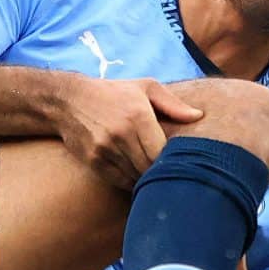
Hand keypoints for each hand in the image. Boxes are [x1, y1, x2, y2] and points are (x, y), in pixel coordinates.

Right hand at [51, 76, 204, 187]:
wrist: (69, 100)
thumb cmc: (114, 93)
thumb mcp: (145, 88)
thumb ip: (172, 103)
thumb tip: (199, 116)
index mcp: (138, 115)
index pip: (163, 150)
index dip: (173, 159)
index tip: (181, 160)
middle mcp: (121, 134)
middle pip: (150, 167)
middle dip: (162, 172)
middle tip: (172, 172)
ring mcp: (105, 149)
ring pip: (135, 177)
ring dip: (147, 179)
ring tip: (156, 176)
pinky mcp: (93, 161)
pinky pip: (119, 180)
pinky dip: (131, 182)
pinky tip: (137, 176)